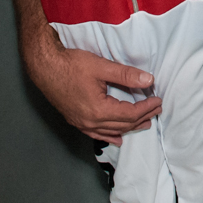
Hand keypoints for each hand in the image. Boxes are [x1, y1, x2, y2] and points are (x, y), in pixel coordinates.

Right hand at [30, 42, 162, 146]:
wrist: (44, 67)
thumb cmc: (70, 65)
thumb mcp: (101, 66)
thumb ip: (126, 75)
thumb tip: (149, 80)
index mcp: (98, 110)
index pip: (130, 114)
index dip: (146, 108)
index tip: (158, 100)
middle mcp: (90, 122)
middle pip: (123, 124)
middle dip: (142, 117)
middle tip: (157, 110)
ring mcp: (81, 123)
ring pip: (111, 131)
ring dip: (129, 128)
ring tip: (144, 124)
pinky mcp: (75, 120)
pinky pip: (96, 133)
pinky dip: (109, 135)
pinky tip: (116, 138)